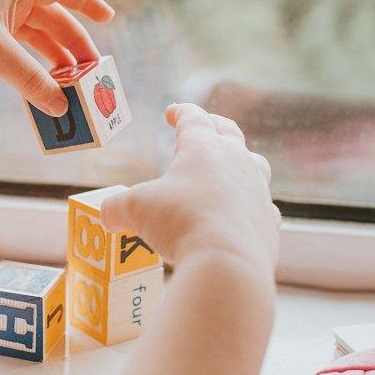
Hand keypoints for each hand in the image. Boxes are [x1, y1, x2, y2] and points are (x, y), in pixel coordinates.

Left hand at [0, 0, 114, 115]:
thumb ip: (33, 81)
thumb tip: (61, 107)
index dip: (87, 3)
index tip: (109, 19)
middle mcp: (4, 1)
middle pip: (51, 21)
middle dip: (73, 47)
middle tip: (93, 73)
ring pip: (35, 42)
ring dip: (54, 63)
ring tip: (72, 87)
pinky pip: (17, 57)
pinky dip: (32, 72)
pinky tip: (43, 91)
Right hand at [102, 103, 279, 271]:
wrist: (227, 262)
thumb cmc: (180, 223)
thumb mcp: (134, 211)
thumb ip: (116, 209)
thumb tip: (106, 216)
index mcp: (203, 147)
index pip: (193, 118)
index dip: (180, 112)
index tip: (172, 112)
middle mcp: (236, 161)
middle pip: (229, 132)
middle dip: (215, 125)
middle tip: (206, 124)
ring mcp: (257, 190)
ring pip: (254, 164)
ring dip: (241, 160)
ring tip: (231, 165)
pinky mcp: (268, 220)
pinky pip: (262, 204)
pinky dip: (250, 204)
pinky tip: (239, 213)